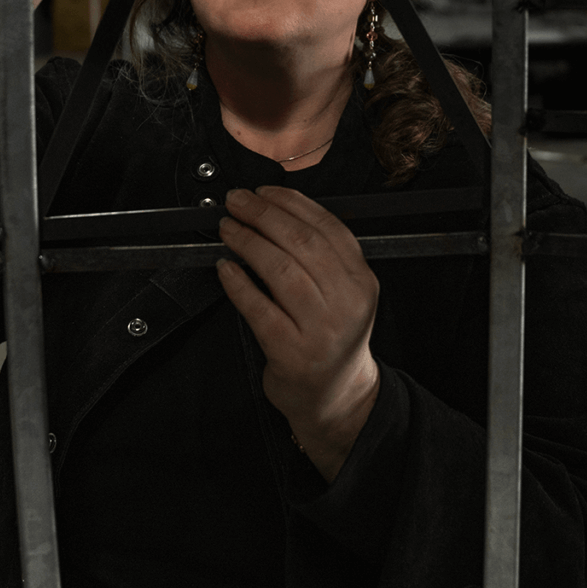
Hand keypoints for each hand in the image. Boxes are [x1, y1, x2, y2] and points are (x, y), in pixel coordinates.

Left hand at [217, 186, 380, 481]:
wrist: (336, 396)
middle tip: (236, 201)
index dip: (291, 203)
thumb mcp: (344, 294)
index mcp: (361, 280)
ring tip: (228, 228)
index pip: (328, 227)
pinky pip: (258, 308)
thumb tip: (274, 209)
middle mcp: (347, 302)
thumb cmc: (331, 338)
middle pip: (301, 243)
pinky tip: (225, 268)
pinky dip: (238, 284)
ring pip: (279, 269)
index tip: (264, 190)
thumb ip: (322, 256)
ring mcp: (320, 329)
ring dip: (247, 242)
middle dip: (263, 214)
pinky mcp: (291, 352)